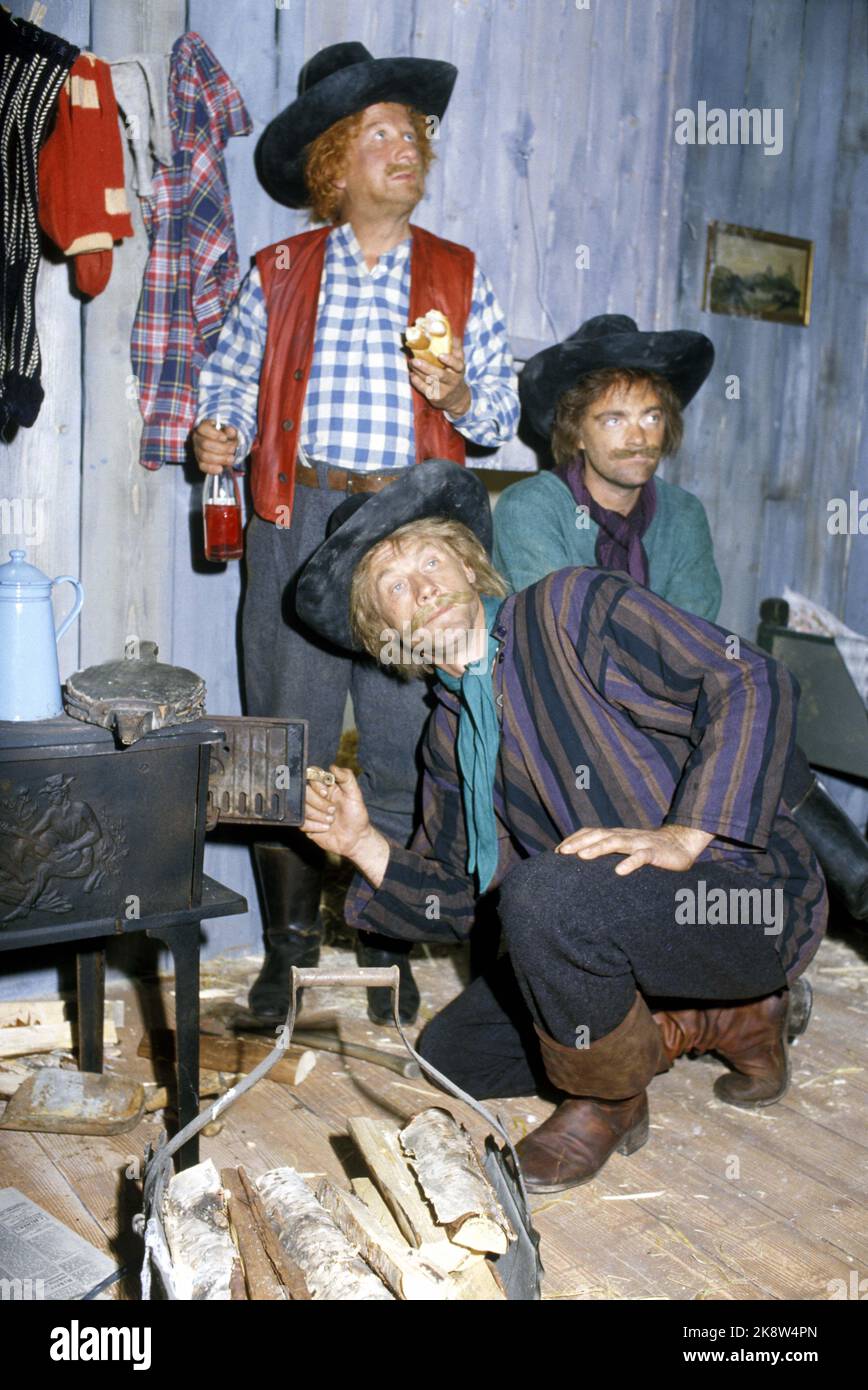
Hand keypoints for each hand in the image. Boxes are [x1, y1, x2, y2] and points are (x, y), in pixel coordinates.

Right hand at [192, 419, 238, 474]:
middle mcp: (197, 439)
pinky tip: (220, 468)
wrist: (226, 447)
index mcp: (203, 428)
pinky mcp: (200, 462)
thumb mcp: (230, 432)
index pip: (203, 429)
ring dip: (220, 458)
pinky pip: (203, 466)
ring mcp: (197, 451)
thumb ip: (230, 431)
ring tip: (231, 459)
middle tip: (232, 449)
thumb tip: (231, 432)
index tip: (224, 438)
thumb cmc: (226, 437)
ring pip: (204, 456)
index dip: (214, 434)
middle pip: (205, 444)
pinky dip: (212, 469)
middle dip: (221, 448)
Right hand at [300, 767, 388, 889]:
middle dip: (319, 803)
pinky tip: (325, 828)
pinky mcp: (306, 824)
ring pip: (302, 808)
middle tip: (333, 811)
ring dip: (318, 816)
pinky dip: (315, 826)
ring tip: (331, 821)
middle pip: (304, 791)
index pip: (311, 775)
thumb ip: (347, 778)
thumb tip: (333, 766)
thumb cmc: (356, 816)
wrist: (355, 839)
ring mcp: (309, 810)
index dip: (316, 784)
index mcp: (326, 786)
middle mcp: (315, 796)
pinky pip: (301, 822)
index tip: (326, 793)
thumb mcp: (355, 795)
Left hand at [408, 346, 471, 417]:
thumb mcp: (459, 363)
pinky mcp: (435, 398)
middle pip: (440, 374)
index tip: (440, 355)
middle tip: (414, 360)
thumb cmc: (454, 375)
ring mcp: (444, 391)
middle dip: (426, 367)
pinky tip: (412, 374)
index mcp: (459, 371)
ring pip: (430, 381)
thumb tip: (451, 333)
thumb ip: (456, 348)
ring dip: (418, 371)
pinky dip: (416, 381)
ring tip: (411, 363)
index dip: (450, 361)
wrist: (457, 399)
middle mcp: (453, 381)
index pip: (457, 365)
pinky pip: (423, 389)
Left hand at [554, 825, 713, 875]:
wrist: (681, 843)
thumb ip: (610, 851)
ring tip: (582, 857)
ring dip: (598, 848)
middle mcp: (625, 836)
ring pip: (617, 842)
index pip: (592, 832)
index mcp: (617, 835)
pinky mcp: (655, 852)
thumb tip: (586, 861)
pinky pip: (642, 856)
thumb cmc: (650, 849)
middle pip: (599, 835)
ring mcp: (640, 843)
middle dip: (579, 842)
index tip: (557, 851)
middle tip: (562, 852)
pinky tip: (620, 871)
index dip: (575, 839)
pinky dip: (630, 863)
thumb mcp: (627, 848)